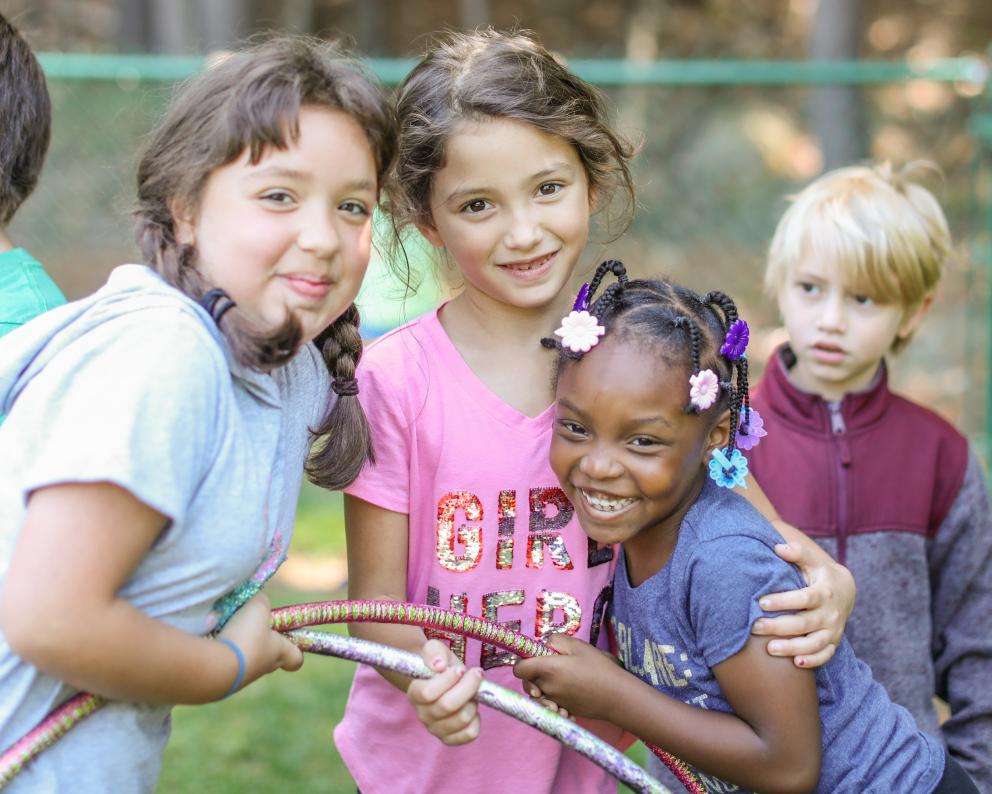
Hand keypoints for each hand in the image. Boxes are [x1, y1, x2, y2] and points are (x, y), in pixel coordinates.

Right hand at [217, 592, 303, 694]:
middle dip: (262, 639)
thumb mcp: (258, 607)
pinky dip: (219, 647)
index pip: (295, 658)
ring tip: (226, 626)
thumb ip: (261, 600)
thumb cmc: (247, 637)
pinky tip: (212, 636)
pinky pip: (223, 658)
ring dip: (237, 642)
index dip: (294, 648)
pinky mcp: (220, 677)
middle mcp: (263, 667)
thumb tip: (258, 600)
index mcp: (279, 652)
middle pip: (269, 656)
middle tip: (251, 624)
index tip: (288, 636)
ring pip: (244, 656)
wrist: (217, 667)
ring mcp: (241, 675)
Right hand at [407, 640, 481, 744]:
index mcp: (415, 693)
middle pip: (447, 706)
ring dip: (473, 700)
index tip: (460, 669)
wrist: (444, 678)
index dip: (448, 680)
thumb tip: (439, 665)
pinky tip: (471, 705)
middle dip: (468, 687)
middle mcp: (422, 714)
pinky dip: (477, 719)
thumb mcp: (435, 650)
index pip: (428, 693)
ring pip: (462, 718)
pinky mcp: (450, 738)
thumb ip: (433, 652)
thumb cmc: (440, 664)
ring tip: (472, 690)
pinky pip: (469, 734)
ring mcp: (436, 729)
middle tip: (475, 673)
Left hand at [512, 634, 623, 720]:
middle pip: (527, 682)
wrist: (617, 696)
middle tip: (551, 665)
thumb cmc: (599, 668)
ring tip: (560, 679)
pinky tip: (567, 694)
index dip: (524, 661)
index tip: (536, 656)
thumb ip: (556, 641)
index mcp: (547, 669)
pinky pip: (550, 704)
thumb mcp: (578, 646)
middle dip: (533, 673)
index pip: (519, 669)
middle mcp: (546, 688)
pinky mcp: (563, 710)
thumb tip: (544, 646)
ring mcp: (554, 701)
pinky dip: (554, 700)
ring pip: (538, 694)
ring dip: (543, 686)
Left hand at [751, 535, 856, 667]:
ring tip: (770, 649)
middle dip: (779, 627)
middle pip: (805, 624)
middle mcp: (831, 613)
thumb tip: (779, 547)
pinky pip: (825, 655)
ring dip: (793, 648)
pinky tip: (795, 664)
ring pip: (814, 643)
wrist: (844, 590)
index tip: (761, 602)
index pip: (804, 598)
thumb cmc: (819, 573)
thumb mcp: (812, 560)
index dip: (784, 601)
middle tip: (755, 627)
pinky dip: (813, 661)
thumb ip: (797, 552)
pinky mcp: (833, 642)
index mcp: (824, 592)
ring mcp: (833, 630)